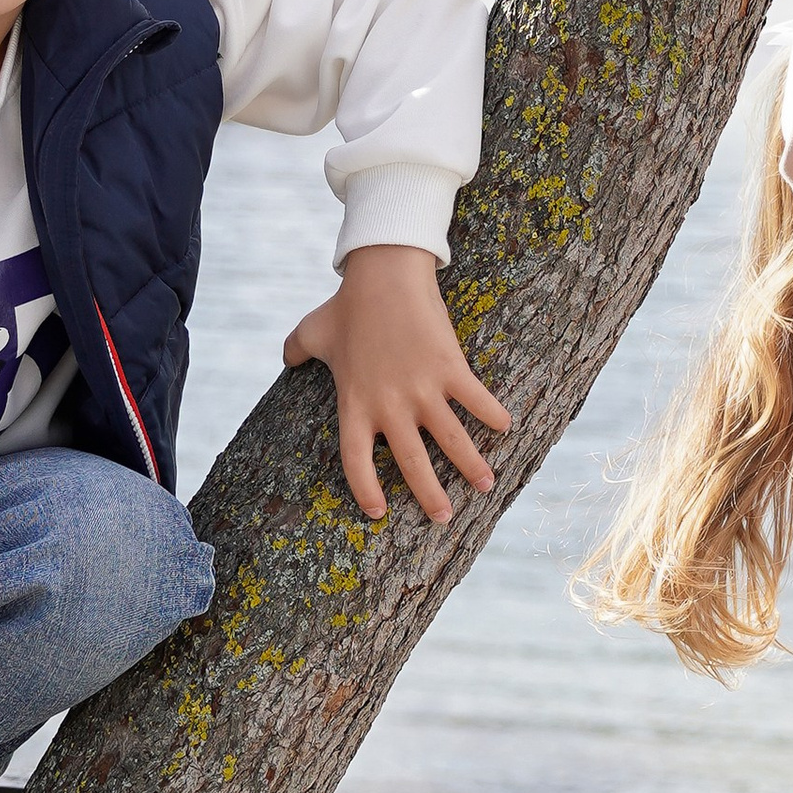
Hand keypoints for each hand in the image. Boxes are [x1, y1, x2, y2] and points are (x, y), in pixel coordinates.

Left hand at [282, 244, 511, 525]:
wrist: (383, 274)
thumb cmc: (347, 305)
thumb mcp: (311, 330)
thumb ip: (295, 350)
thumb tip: (286, 359)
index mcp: (354, 405)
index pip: (357, 462)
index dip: (366, 491)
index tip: (378, 512)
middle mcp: (389, 405)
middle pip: (411, 463)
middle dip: (430, 496)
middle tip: (443, 518)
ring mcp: (422, 388)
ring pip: (451, 440)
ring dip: (471, 466)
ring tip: (486, 486)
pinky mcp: (449, 367)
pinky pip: (476, 399)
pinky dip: (492, 414)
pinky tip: (506, 427)